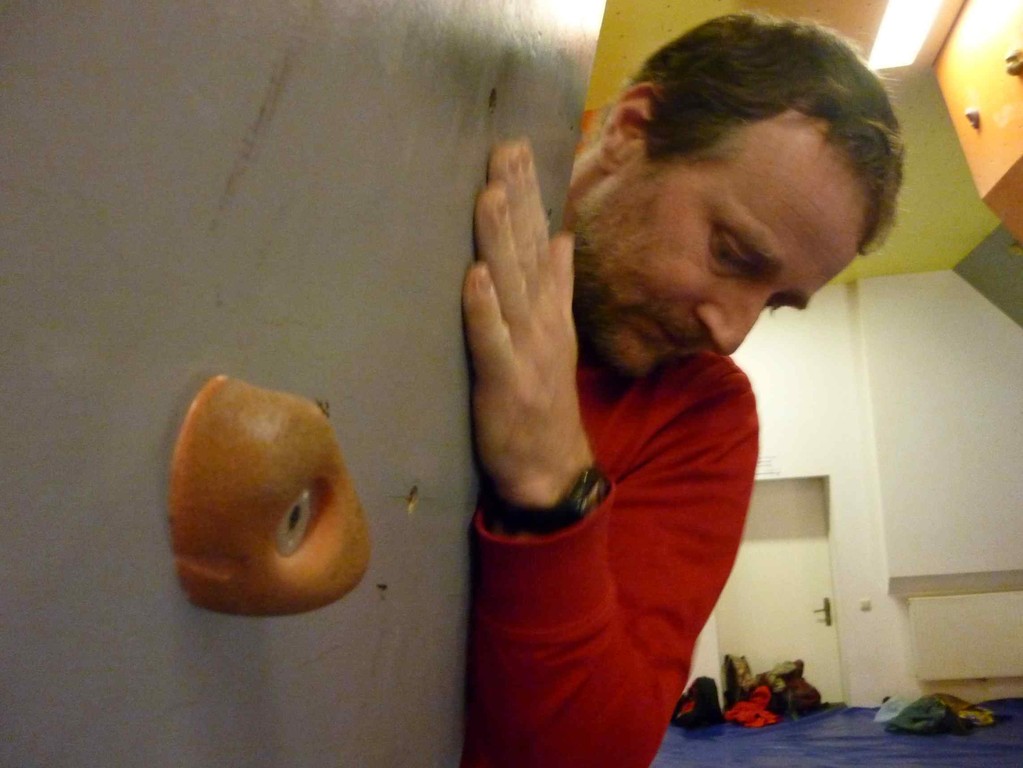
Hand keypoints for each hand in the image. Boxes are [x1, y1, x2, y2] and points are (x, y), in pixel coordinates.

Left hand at [462, 140, 593, 508]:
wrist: (552, 468)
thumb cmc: (543, 400)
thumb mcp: (556, 336)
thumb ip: (557, 286)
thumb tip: (561, 238)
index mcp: (549, 309)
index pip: (541, 241)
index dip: (530, 194)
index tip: (518, 149)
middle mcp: (541, 321)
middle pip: (528, 251)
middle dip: (517, 198)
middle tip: (505, 148)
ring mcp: (526, 350)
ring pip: (511, 286)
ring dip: (501, 240)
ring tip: (490, 194)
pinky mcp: (506, 383)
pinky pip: (492, 342)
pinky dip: (483, 310)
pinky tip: (474, 277)